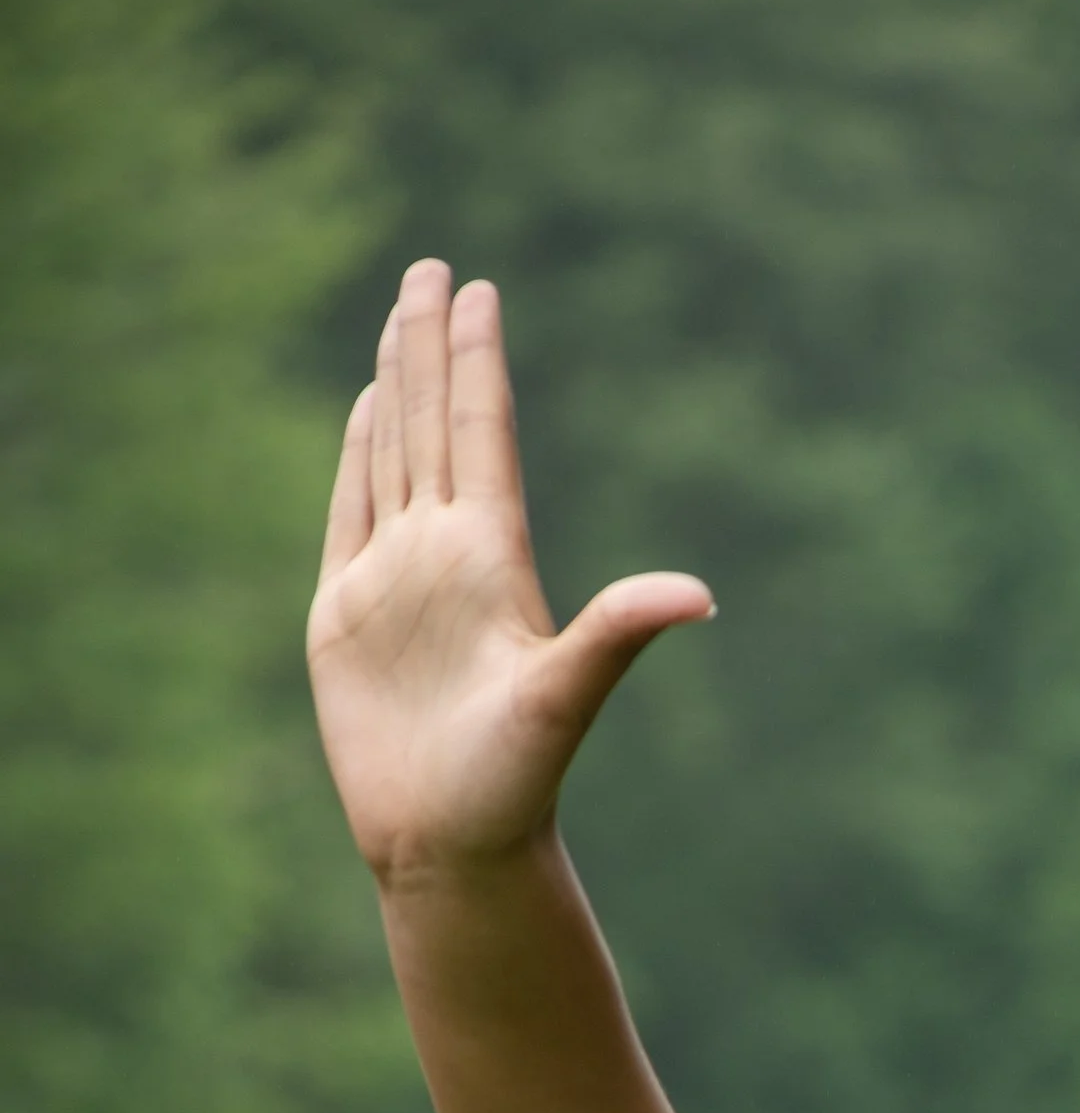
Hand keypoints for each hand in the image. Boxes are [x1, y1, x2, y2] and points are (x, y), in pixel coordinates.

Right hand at [307, 259, 712, 885]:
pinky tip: (365, 410)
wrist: (453, 846)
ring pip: (393, 454)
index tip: (480, 288)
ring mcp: (395, 579)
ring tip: (402, 317)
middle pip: (435, 424)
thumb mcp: (568, 695)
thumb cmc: (514, 782)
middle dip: (432, 345)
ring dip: (396, 385)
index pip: (482, 435)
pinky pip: (350, 511)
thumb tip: (701, 595)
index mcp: (495, 561)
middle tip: (434, 267)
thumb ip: (620, 632)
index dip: (479, 362)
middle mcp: (445, 556)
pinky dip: (357, 456)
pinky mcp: (345, 612)